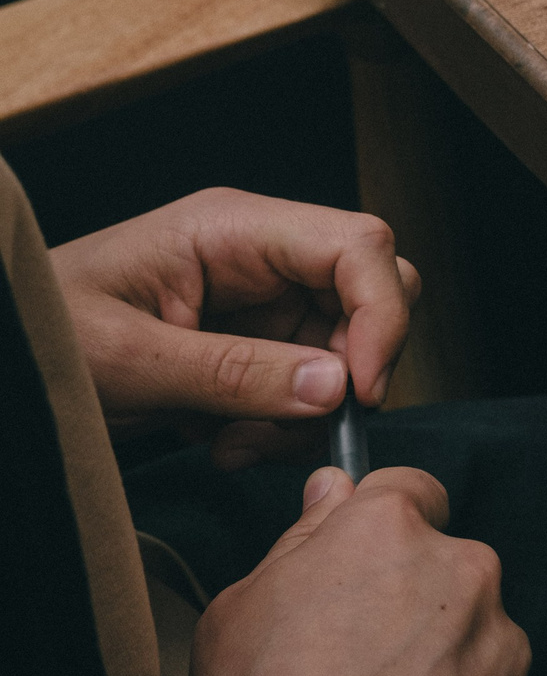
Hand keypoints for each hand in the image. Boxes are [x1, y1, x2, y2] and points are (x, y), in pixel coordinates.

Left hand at [51, 188, 416, 467]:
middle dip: (351, 368)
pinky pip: (311, 385)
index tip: (361, 389)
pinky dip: (286, 426)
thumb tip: (336, 387)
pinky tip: (226, 443)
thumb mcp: (127, 362)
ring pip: (347, 349)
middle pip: (370, 292)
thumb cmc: (43, 340)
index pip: (359, 245)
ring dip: (309, 412)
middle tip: (301, 426)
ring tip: (235, 446)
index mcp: (234, 229)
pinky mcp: (257, 344)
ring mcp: (265, 300)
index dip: (380, 312)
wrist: (6, 371)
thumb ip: (233, 372)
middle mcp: (264, 256)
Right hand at [192, 466, 529, 675]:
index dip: (381, 520)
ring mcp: (493, 625)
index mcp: (388, 530)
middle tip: (353, 646)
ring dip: (434, 642)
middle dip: (405, 590)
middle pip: (437, 558)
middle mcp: (457, 564)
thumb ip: (299, 538)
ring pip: (464, 615)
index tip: (363, 554)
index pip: (407, 488)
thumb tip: (330, 489)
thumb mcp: (238, 614)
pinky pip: (484, 667)